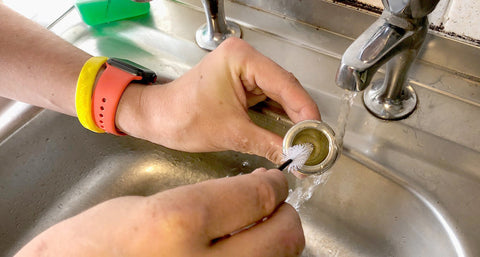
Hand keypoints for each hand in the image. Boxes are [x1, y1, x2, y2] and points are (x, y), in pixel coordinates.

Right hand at [16, 168, 304, 256]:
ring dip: (276, 240)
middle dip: (285, 214)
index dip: (274, 184)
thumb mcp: (146, 206)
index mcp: (179, 220)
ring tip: (260, 228)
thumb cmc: (91, 242)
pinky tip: (243, 250)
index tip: (275, 181)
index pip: (257, 196)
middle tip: (274, 204)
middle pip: (283, 235)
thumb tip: (244, 201)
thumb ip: (202, 202)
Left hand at [116, 38, 320, 163]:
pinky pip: (267, 101)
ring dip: (290, 120)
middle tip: (313, 143)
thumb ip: (269, 144)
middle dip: (299, 118)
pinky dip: (277, 119)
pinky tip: (288, 135)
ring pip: (278, 96)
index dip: (305, 110)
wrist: (156, 119)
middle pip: (285, 88)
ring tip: (303, 143)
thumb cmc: (180, 117)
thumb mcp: (231, 133)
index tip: (317, 133)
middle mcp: (244, 59)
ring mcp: (243, 71)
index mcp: (240, 59)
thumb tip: (296, 157)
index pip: (285, 83)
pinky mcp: (241, 85)